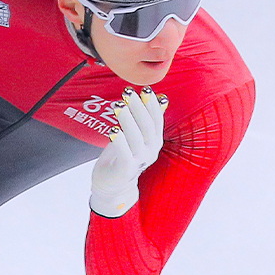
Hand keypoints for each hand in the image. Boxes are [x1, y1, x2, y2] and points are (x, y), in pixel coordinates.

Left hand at [88, 89, 167, 217]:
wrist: (112, 185)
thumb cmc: (122, 156)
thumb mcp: (135, 136)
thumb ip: (145, 119)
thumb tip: (161, 98)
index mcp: (154, 141)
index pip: (156, 120)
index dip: (151, 104)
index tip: (145, 89)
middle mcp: (150, 150)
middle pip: (146, 126)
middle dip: (138, 107)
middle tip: (128, 92)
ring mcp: (139, 161)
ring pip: (135, 137)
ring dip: (127, 120)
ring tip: (117, 105)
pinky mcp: (126, 169)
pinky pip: (124, 153)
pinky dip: (120, 141)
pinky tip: (113, 129)